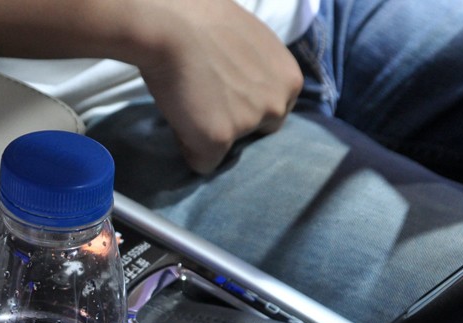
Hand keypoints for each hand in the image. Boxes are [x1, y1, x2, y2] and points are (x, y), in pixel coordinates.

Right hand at [134, 0, 302, 173]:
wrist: (171, 22)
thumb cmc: (203, 20)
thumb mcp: (251, 43)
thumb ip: (258, 71)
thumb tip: (243, 86)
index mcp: (290, 80)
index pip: (274, 112)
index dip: (245, 105)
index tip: (226, 92)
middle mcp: (277, 105)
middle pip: (256, 134)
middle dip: (236, 125)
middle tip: (208, 101)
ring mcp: (249, 124)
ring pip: (228, 148)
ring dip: (209, 135)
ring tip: (190, 103)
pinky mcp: (218, 139)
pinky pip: (203, 163)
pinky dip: (188, 148)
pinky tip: (179, 118)